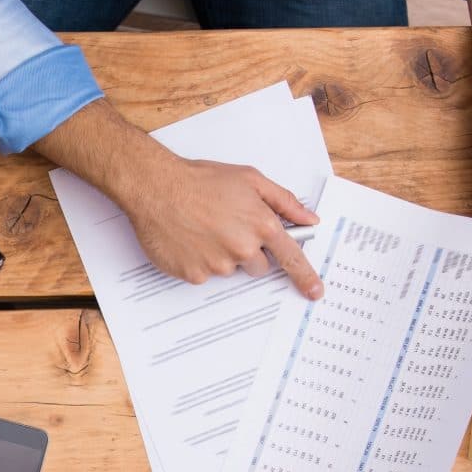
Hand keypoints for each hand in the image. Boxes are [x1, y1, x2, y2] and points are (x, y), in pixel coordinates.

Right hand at [118, 149, 324, 297]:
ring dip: (221, 255)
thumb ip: (284, 201)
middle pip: (259, 267)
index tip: (315, 292)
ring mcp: (218, 265)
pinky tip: (188, 239)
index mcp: (261, 224)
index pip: (292, 258)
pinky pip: (204, 275)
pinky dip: (198, 260)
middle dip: (250, 253)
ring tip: (202, 229)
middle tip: (229, 230)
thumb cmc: (201, 180)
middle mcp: (242, 248)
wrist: (157, 187)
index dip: (305, 277)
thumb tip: (309, 219)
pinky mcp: (194, 275)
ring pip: (229, 270)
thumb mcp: (250, 179)